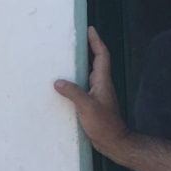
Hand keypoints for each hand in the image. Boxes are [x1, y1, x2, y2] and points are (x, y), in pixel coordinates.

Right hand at [54, 27, 131, 159]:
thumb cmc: (104, 124)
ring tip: (64, 56)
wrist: (113, 142)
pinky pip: (82, 84)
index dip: (96, 41)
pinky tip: (62, 82)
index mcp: (102, 81)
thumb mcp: (87, 107)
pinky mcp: (91, 102)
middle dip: (87, 47)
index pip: (102, 55)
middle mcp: (101, 84)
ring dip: (79, 62)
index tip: (89, 28)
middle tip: (73, 38)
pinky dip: (74, 78)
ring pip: (88, 72)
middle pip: (95, 60)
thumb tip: (57, 81)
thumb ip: (73, 93)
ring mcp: (96, 93)